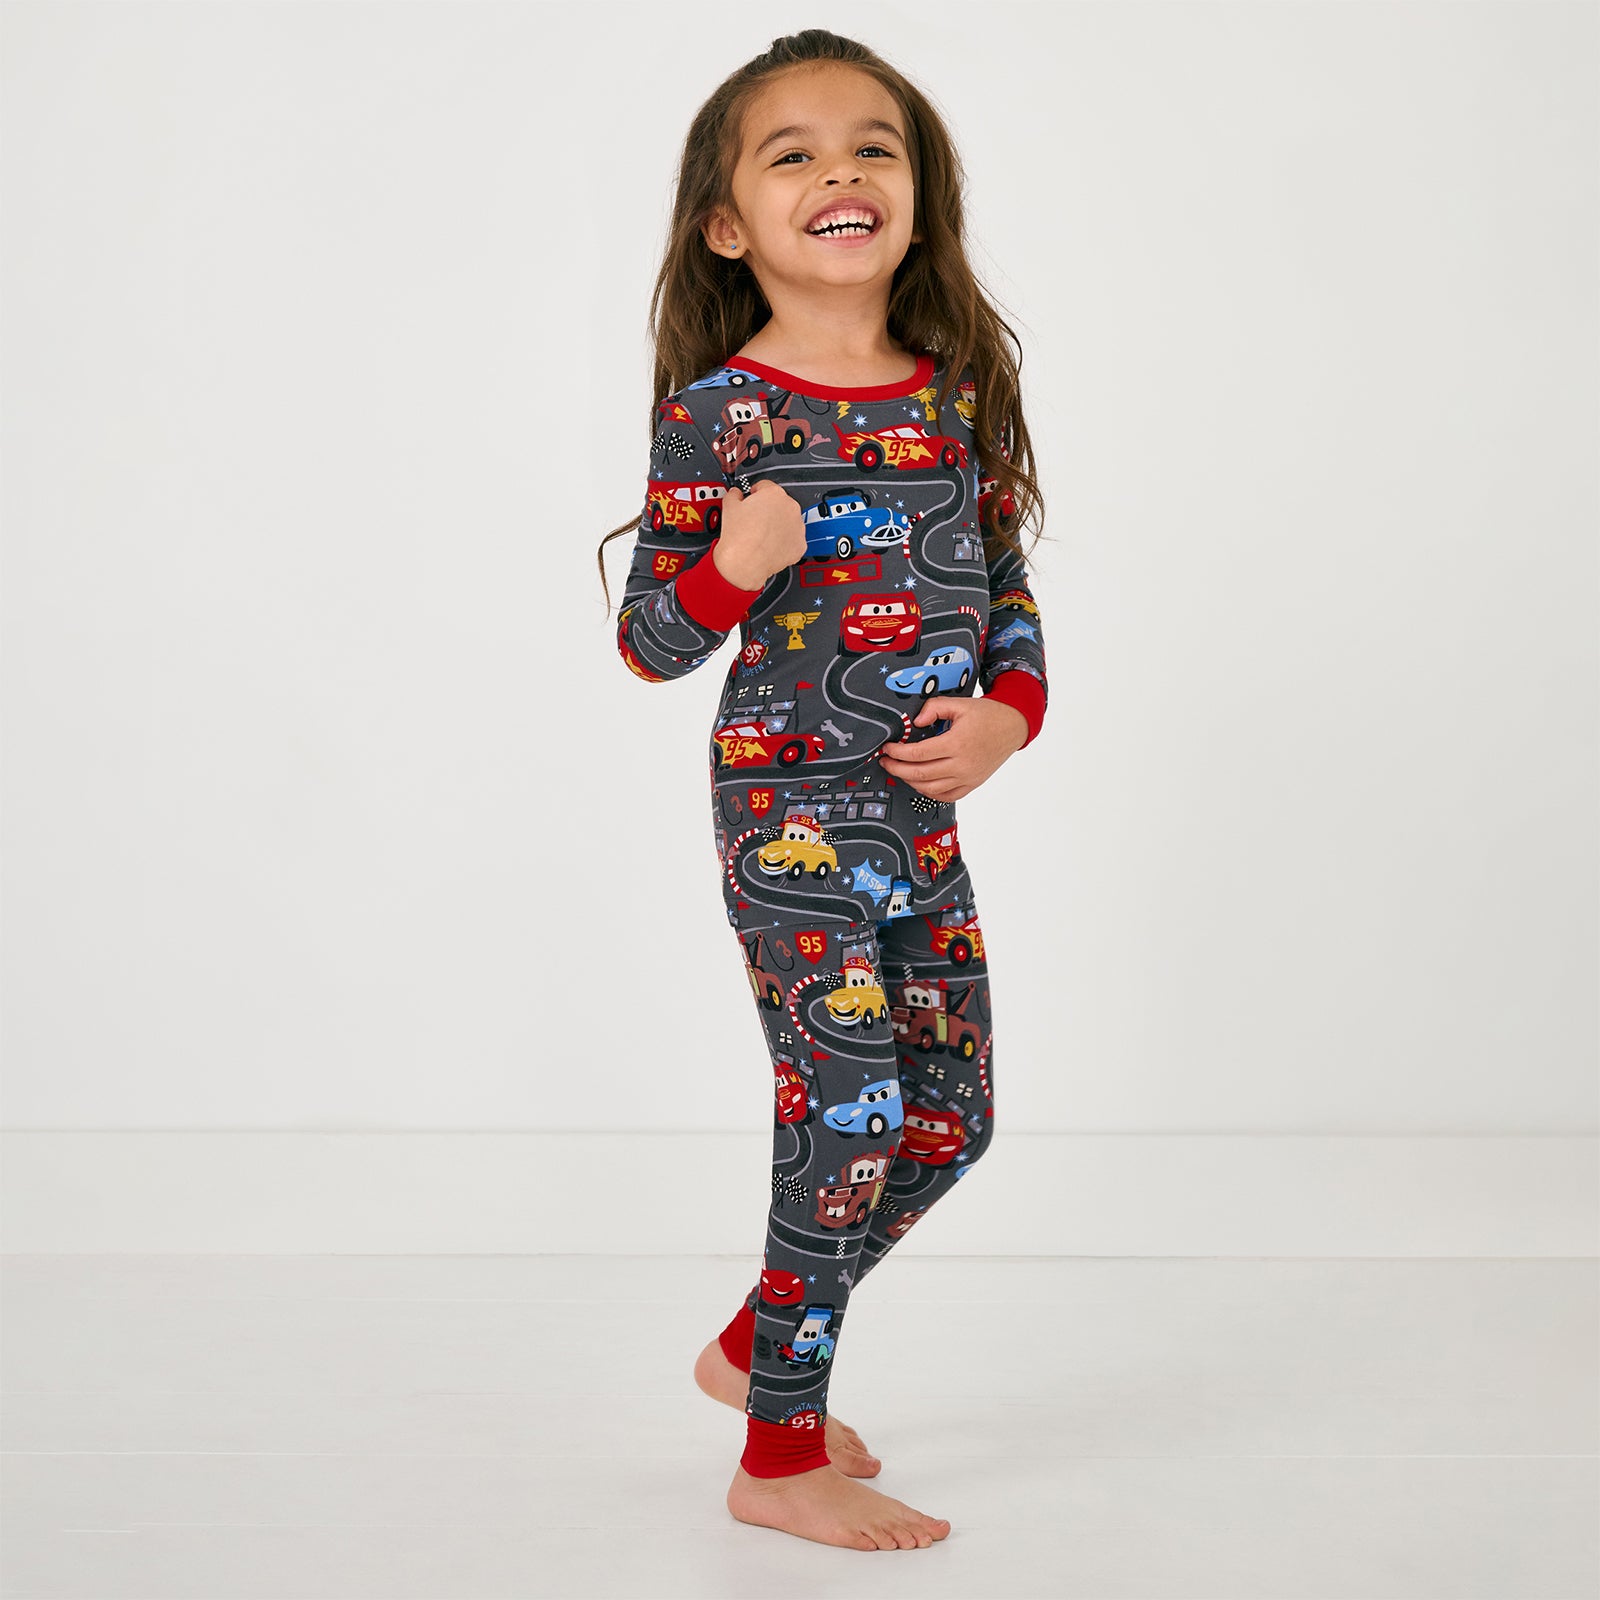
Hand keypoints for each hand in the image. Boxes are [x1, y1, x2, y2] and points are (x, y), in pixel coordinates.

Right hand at [711, 479, 805, 589]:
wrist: (744, 563)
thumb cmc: (739, 537)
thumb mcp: (729, 506)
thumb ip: (734, 494)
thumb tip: (736, 494)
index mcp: (774, 494)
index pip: (766, 486)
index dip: (756, 493)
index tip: (753, 499)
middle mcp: (790, 508)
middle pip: (779, 504)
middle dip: (769, 510)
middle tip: (755, 520)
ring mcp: (798, 527)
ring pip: (788, 521)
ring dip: (778, 525)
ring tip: (762, 535)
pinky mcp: (800, 545)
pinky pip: (793, 539)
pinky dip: (784, 542)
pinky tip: (770, 545)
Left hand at [876, 696, 1027, 800]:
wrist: (1013, 727)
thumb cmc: (987, 715)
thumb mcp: (960, 704)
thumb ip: (935, 707)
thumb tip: (915, 722)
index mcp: (957, 743)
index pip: (918, 753)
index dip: (897, 752)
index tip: (888, 748)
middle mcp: (962, 765)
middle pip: (919, 774)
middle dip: (897, 769)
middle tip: (885, 762)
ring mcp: (968, 777)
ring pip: (930, 788)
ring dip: (910, 781)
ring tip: (900, 771)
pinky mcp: (972, 784)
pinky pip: (946, 796)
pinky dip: (929, 792)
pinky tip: (920, 782)